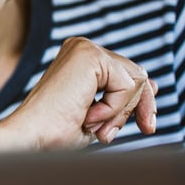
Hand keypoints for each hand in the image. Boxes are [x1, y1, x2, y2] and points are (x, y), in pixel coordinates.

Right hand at [0, 37, 157, 149]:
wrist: (32, 137)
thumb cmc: (56, 133)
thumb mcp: (98, 113)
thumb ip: (121, 98)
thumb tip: (152, 85)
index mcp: (80, 58)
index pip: (128, 74)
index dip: (138, 102)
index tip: (146, 127)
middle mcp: (82, 47)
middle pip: (137, 74)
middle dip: (134, 109)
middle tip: (110, 136)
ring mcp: (85, 48)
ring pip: (137, 80)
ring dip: (120, 112)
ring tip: (94, 127)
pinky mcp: (90, 55)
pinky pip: (128, 85)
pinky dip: (114, 108)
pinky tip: (88, 116)